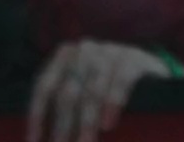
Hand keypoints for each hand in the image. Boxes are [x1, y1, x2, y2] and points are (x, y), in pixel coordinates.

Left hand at [26, 38, 167, 141]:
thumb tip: (39, 138)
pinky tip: (107, 125)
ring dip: (87, 122)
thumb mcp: (83, 90)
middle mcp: (85, 50)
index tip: (34, 141)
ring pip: (92, 91)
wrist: (150, 70)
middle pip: (68, 93)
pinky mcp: (134, 59)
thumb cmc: (107, 87)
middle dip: (64, 126)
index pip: (44, 86)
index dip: (37, 115)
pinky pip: (120, 82)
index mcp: (65, 56)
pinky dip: (112, 104)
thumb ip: (66, 105)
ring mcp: (110, 51)